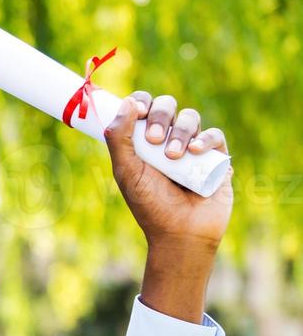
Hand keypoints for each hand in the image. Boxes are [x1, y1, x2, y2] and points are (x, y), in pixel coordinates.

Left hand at [103, 91, 232, 248]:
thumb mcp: (126, 171)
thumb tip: (126, 102)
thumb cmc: (150, 204)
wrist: (180, 232)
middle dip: (161, 116)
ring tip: (173, 157)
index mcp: (142, 141)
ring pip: (190, 117)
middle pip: (167, 106)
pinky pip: (214, 135)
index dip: (141, 102)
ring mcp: (192, 147)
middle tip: (155, 140)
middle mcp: (167, 140)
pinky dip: (206, 139)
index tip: (138, 112)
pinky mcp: (216, 156)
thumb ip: (119, 138)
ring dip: (181, 131)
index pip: (143, 107)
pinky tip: (196, 151)